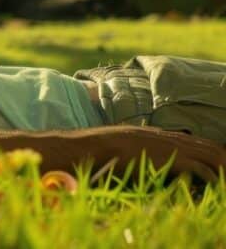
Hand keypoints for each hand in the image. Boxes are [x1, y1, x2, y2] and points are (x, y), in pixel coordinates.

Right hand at [100, 126, 225, 182]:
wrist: (107, 144)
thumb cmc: (118, 145)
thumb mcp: (139, 140)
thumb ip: (152, 142)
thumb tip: (155, 144)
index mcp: (172, 136)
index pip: (205, 143)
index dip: (216, 154)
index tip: (220, 166)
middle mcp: (180, 140)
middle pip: (215, 149)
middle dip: (223, 161)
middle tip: (224, 176)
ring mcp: (179, 149)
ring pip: (214, 156)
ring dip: (222, 170)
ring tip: (223, 184)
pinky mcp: (176, 160)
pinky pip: (203, 169)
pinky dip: (213, 178)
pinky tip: (215, 186)